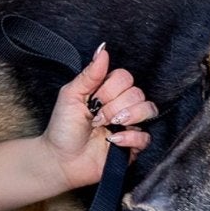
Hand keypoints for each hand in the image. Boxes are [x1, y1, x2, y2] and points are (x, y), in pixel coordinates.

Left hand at [44, 44, 157, 189]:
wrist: (61, 160)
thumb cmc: (63, 128)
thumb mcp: (71, 96)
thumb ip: (90, 74)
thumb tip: (103, 50)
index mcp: (107, 91)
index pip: (125, 77)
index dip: (111, 89)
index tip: (93, 101)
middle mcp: (122, 106)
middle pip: (137, 93)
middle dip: (114, 106)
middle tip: (96, 118)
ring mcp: (129, 125)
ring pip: (148, 110)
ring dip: (127, 117)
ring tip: (108, 127)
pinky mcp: (133, 146)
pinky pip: (146, 137)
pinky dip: (130, 137)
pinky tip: (113, 141)